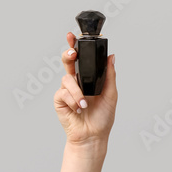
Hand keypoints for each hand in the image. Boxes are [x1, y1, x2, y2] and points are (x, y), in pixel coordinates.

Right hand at [53, 32, 116, 147]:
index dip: (75, 46)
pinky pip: (63, 93)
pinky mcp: (60, 100)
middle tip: (73, 53)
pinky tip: (78, 108)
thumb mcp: (111, 94)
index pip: (81, 58)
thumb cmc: (102, 117)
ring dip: (77, 91)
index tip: (72, 35)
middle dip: (68, 53)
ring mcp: (66, 90)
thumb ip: (110, 75)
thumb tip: (111, 56)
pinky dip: (73, 100)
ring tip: (84, 104)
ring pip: (67, 78)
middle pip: (68, 61)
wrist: (93, 136)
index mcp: (87, 77)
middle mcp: (76, 81)